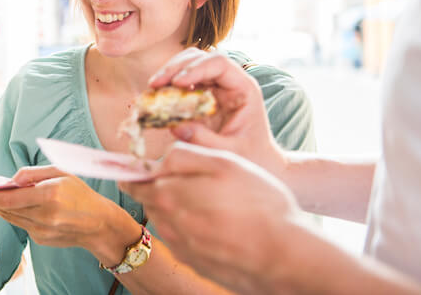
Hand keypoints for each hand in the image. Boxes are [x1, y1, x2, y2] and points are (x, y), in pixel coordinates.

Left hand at [0, 166, 134, 256]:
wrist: (100, 225)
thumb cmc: (82, 194)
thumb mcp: (62, 172)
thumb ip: (34, 173)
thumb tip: (11, 180)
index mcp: (50, 195)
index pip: (10, 198)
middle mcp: (44, 216)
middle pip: (6, 209)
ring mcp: (42, 231)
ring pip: (11, 218)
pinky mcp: (41, 240)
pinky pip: (22, 225)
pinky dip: (15, 215)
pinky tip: (11, 208)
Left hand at [120, 142, 300, 293]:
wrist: (285, 256)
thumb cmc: (259, 203)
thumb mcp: (224, 163)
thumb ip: (183, 157)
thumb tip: (157, 159)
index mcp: (167, 195)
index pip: (135, 182)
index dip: (136, 172)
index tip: (138, 168)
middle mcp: (167, 224)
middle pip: (150, 200)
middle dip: (159, 188)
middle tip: (188, 180)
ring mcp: (180, 247)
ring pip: (165, 220)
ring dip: (176, 209)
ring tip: (209, 202)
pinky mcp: (195, 264)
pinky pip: (182, 240)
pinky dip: (190, 229)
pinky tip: (216, 224)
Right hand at [148, 47, 285, 176]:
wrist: (254, 162)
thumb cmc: (249, 157)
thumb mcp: (231, 153)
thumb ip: (206, 141)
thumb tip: (176, 127)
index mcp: (243, 88)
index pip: (219, 63)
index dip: (196, 68)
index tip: (177, 82)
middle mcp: (228, 82)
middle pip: (199, 58)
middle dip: (175, 67)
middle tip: (155, 83)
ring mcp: (213, 86)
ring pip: (187, 64)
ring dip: (167, 73)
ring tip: (152, 89)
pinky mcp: (199, 95)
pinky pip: (180, 82)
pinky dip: (166, 87)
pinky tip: (154, 97)